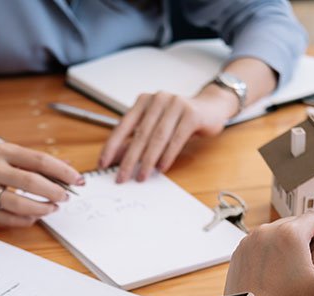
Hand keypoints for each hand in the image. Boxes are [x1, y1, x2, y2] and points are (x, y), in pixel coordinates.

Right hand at [0, 143, 83, 226]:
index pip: (40, 160)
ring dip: (43, 208)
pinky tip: (36, 215)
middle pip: (32, 182)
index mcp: (3, 151)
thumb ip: (34, 160)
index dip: (63, 171)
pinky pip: (10, 218)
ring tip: (53, 207)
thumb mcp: (7, 154)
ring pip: (21, 203)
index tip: (78, 180)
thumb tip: (67, 167)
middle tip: (66, 196)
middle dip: (55, 191)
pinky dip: (27, 219)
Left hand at [97, 89, 233, 182]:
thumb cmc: (179, 119)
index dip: (112, 146)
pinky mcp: (191, 114)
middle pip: (140, 134)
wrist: (211, 107)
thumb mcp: (155, 127)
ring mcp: (175, 104)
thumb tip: (117, 159)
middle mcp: (157, 100)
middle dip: (129, 159)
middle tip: (122, 177)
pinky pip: (176, 139)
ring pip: (157, 137)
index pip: (123, 126)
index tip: (103, 163)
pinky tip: (161, 168)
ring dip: (148, 161)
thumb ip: (136, 139)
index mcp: (143, 102)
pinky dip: (167, 155)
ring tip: (141, 177)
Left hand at [223, 213, 313, 295]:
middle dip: (306, 237)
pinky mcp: (238, 252)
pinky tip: (276, 272)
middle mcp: (267, 230)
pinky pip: (260, 243)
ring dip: (287, 243)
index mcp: (290, 233)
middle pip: (294, 223)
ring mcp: (249, 241)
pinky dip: (270, 251)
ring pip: (275, 233)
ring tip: (295, 267)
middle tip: (313, 260)